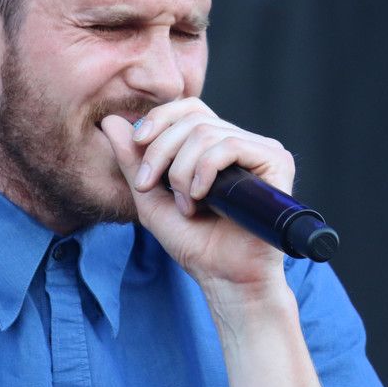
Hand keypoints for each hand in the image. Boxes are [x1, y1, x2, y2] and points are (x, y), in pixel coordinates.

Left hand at [101, 98, 294, 296]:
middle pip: (192, 119)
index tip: (137, 145)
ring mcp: (261, 150)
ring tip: (184, 205)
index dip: (159, 118)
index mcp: (216, 146)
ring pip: (206, 132)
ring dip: (181, 170)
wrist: (224, 278)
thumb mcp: (151, 198)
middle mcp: (241, 143)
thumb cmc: (194, 243)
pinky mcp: (276, 162)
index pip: (188, 108)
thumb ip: (132, 161)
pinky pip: (230, 145)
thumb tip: (111, 120)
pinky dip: (204, 170)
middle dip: (160, 151)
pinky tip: (200, 198)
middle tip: (148, 186)